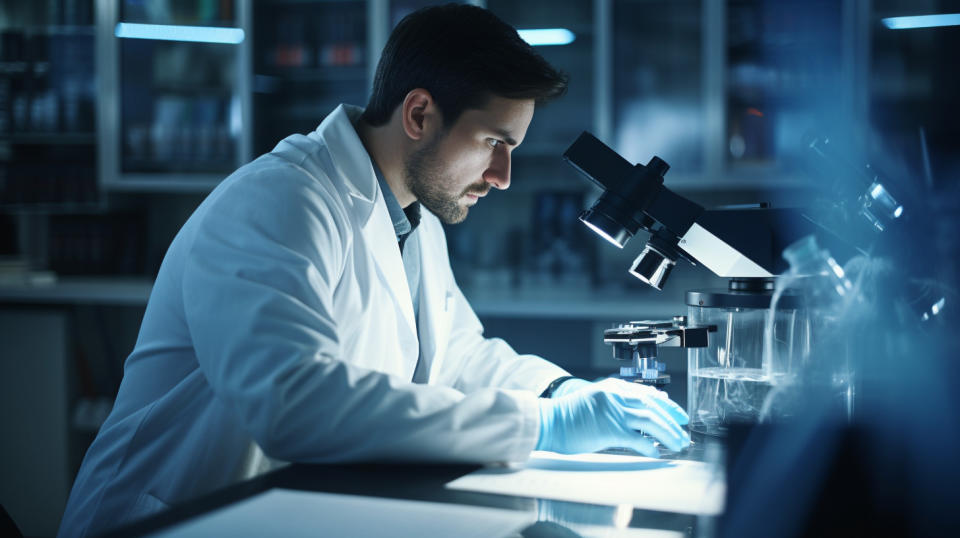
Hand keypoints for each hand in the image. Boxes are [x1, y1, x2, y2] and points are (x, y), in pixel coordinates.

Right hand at [536, 378, 689, 455]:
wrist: (548, 422)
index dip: (666, 404)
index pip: (647, 394)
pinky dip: (650, 446)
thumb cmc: (567, 417)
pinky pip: (638, 439)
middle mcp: (616, 396)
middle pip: (653, 407)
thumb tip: (637, 416)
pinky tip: (656, 453)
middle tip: (683, 433)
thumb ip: (614, 404)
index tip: (677, 414)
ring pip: (651, 421)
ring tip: (678, 444)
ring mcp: (614, 411)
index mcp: (612, 388)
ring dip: (668, 433)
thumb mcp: (594, 401)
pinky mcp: (611, 429)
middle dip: (672, 421)